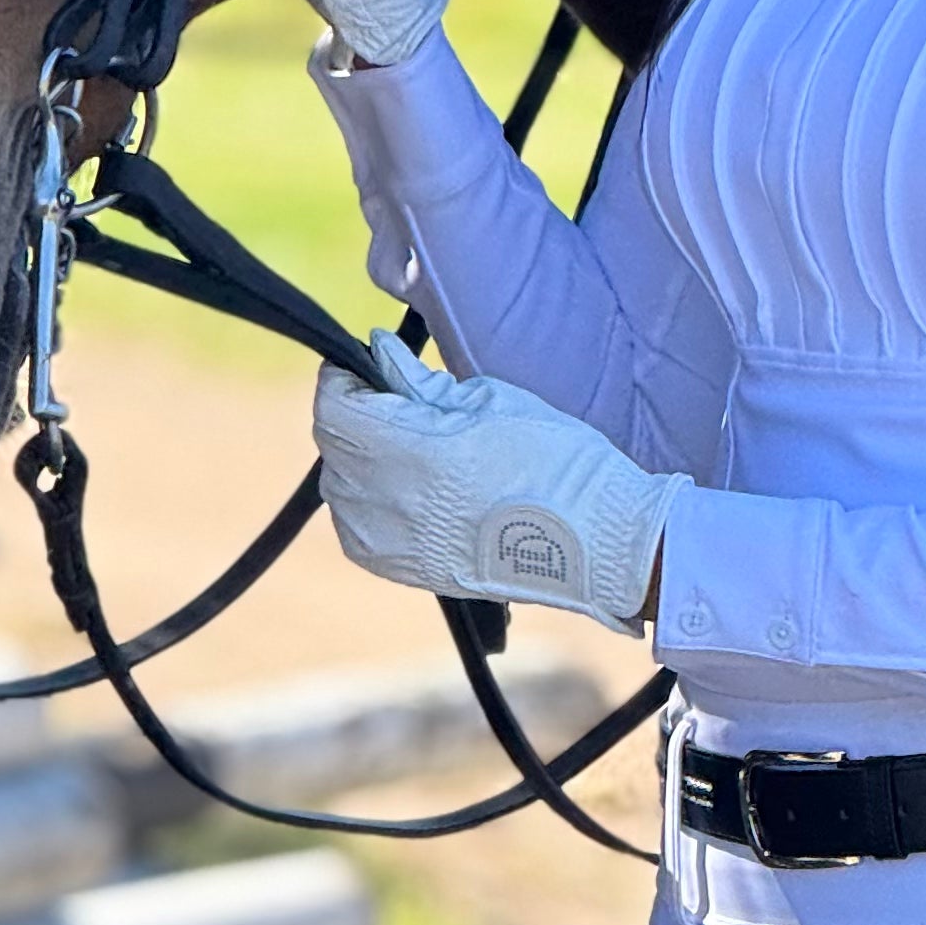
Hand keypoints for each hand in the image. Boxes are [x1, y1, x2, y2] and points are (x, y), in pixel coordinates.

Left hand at [313, 333, 683, 634]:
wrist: (593, 541)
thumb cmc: (555, 460)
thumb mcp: (491, 401)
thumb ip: (422, 381)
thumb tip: (379, 353)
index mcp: (414, 451)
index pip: (335, 409)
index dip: (341, 378)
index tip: (361, 364)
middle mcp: (391, 503)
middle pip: (332, 447)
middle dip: (350, 413)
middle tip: (385, 395)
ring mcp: (394, 544)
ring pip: (339, 489)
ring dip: (354, 457)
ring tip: (398, 442)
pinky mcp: (404, 571)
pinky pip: (356, 528)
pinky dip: (364, 501)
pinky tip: (401, 487)